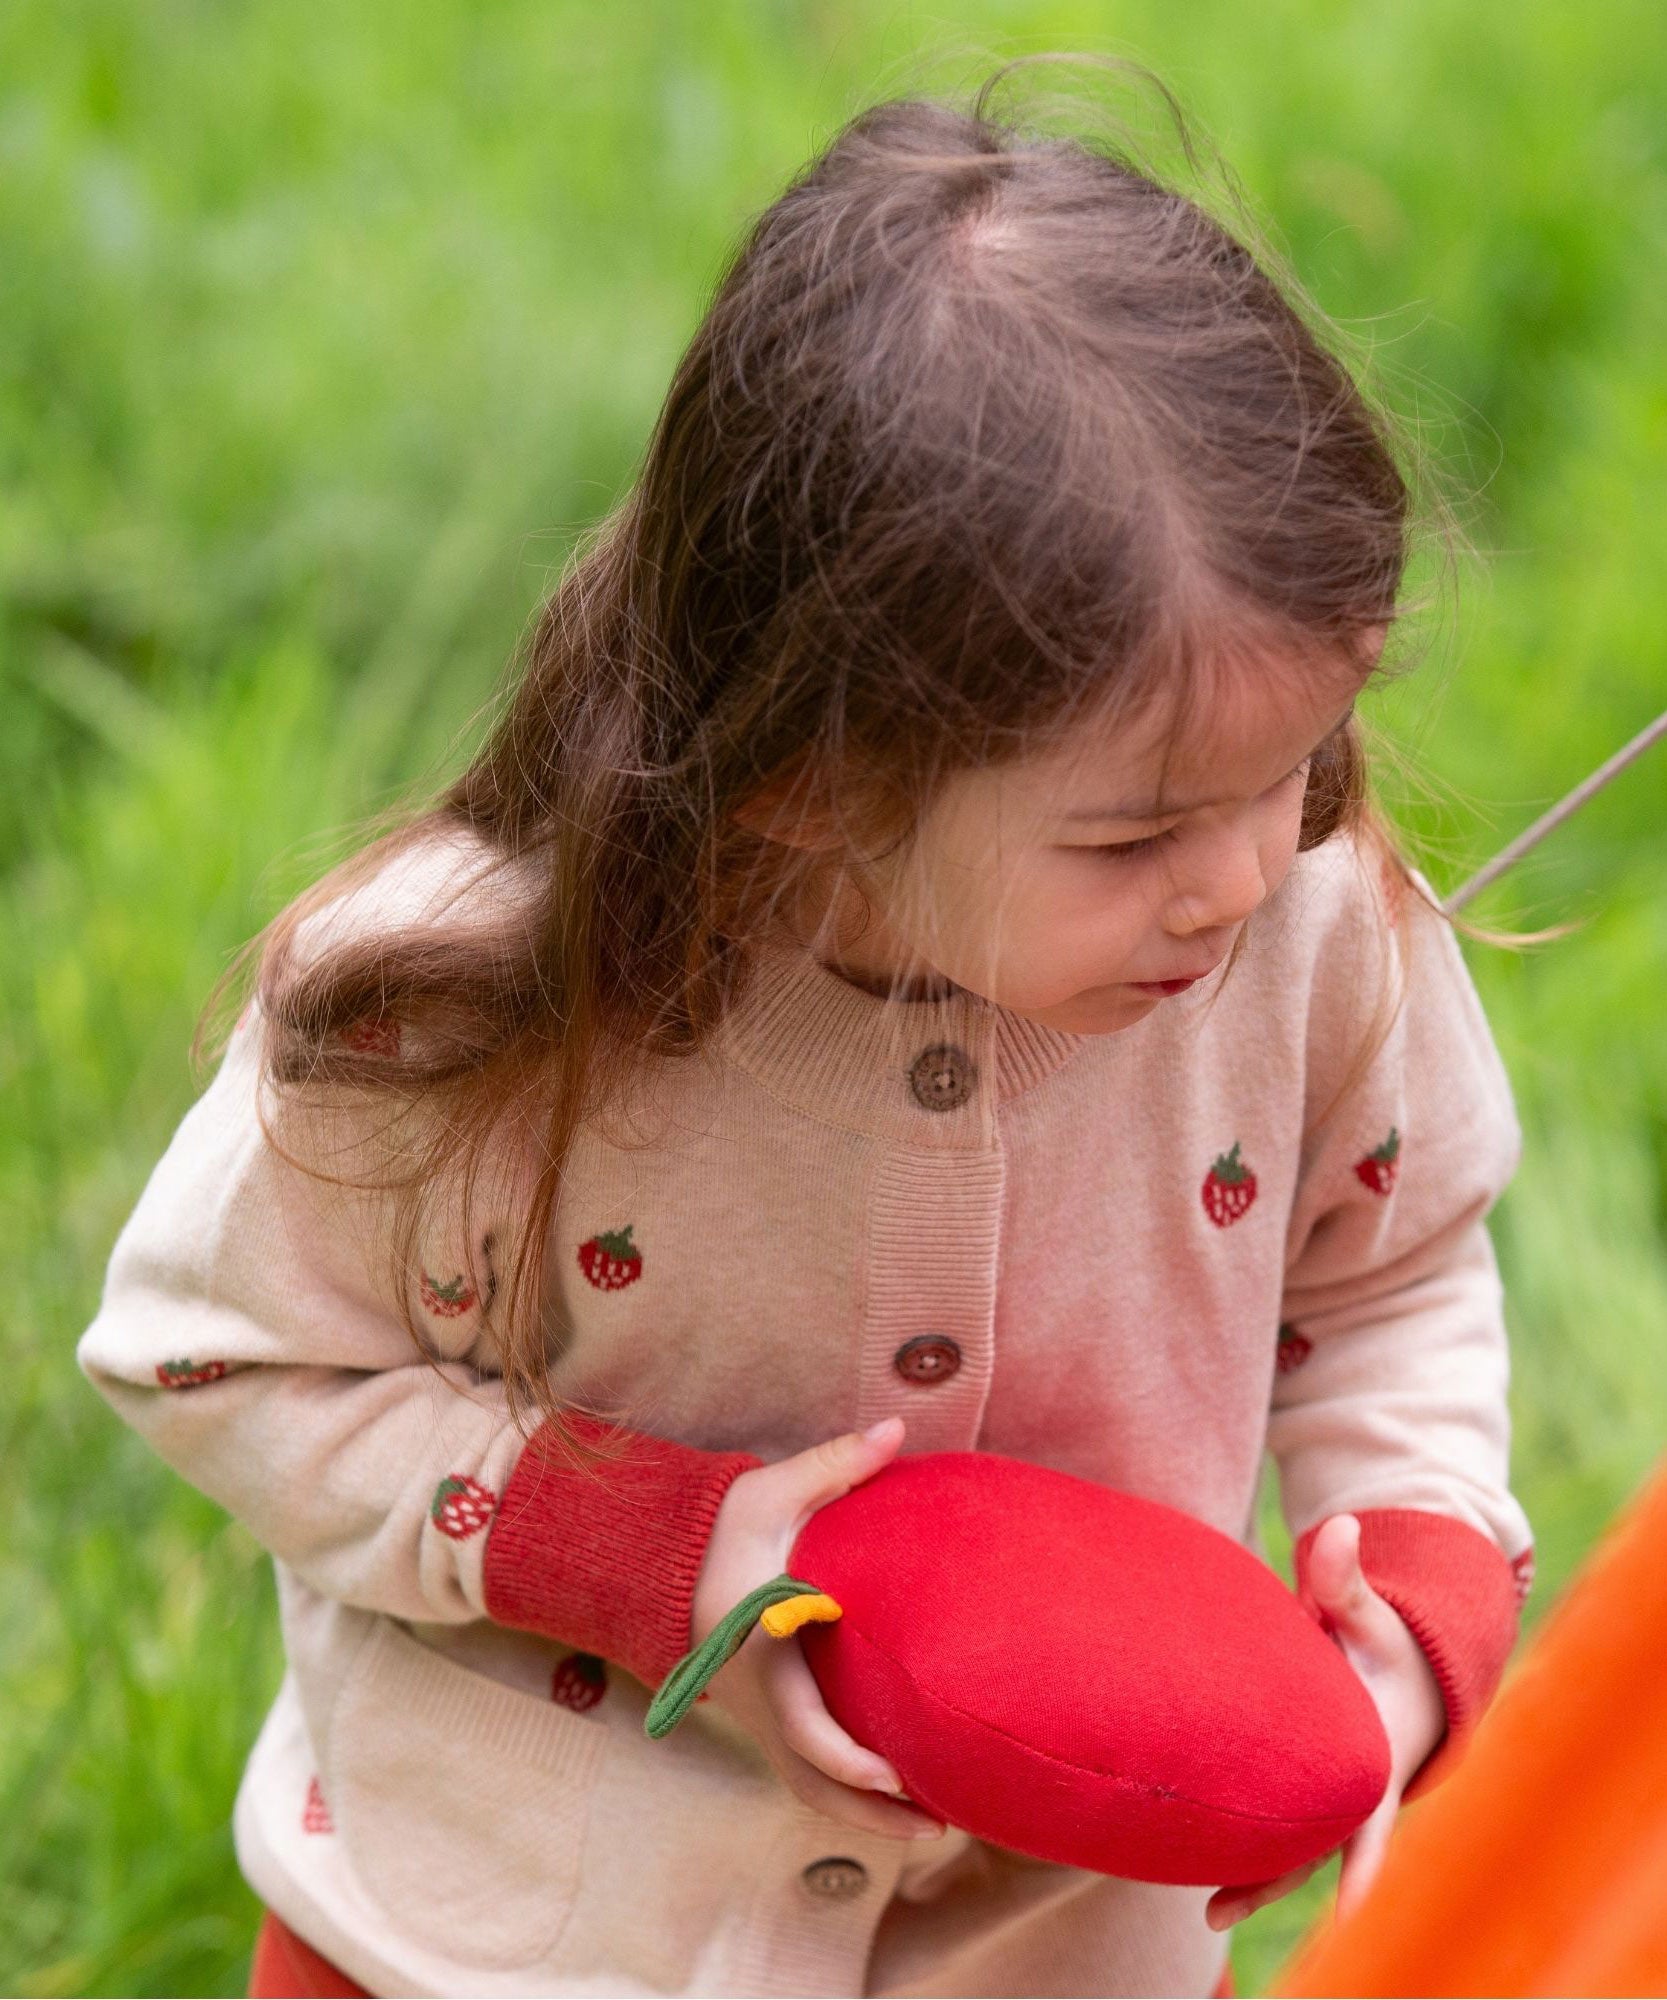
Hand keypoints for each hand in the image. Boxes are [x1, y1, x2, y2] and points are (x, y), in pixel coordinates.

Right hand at [690, 1413, 946, 1842]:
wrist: (653, 1559)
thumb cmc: (717, 1525)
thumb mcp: (770, 1493)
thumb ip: (833, 1465)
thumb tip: (895, 1429)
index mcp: (757, 1652)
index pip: (802, 1727)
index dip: (848, 1760)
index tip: (894, 1777)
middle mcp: (754, 1698)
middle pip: (811, 1782)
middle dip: (872, 1813)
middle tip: (939, 1823)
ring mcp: (752, 1715)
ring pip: (805, 1787)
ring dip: (861, 1814)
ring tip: (929, 1825)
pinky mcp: (758, 1715)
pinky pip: (800, 1771)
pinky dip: (842, 1792)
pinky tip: (891, 1791)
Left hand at [1205, 1512, 1445, 1930]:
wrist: (1404, 1677)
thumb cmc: (1384, 1645)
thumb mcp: (1371, 1613)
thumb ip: (1346, 1578)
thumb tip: (1338, 1524)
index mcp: (1376, 1759)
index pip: (1368, 1818)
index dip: (1360, 1864)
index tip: (1350, 1910)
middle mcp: (1354, 1793)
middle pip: (1316, 1849)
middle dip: (1273, 1882)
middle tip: (1217, 1912)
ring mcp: (1331, 1803)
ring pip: (1293, 1852)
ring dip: (1254, 1880)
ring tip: (1205, 1912)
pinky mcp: (1307, 1800)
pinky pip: (1279, 1834)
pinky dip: (1248, 1852)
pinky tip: (1196, 1865)